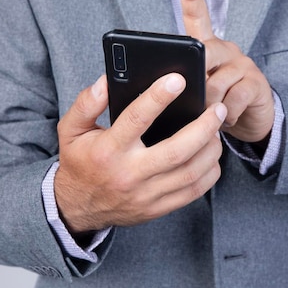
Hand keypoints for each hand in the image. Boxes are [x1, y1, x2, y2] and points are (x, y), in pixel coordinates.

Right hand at [54, 74, 226, 233]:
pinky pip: (193, 191)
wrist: (77, 207)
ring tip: (217, 128)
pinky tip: (211, 154)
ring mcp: (146, 194)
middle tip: (216, 108)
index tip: (178, 79)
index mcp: (108, 151)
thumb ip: (86, 103)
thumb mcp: (71, 130)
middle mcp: (129, 174)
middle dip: (203, 127)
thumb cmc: (79, 162)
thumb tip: (107, 81)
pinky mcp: (158, 207)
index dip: (158, 97)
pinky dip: (209, 171)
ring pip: (191, 172)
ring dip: (211, 148)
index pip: (136, 120)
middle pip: (177, 151)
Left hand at [178, 0, 274, 143]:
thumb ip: (181, 82)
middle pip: (205, 52)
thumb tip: (159, 89)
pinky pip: (233, 100)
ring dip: (207, 105)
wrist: (250, 121)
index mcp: (207, 47)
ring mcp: (243, 65)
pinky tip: (227, 118)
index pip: (198, 15)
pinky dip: (225, 115)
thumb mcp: (195, 90)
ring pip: (216, 83)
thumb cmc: (214, 102)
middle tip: (190, 94)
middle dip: (194, 76)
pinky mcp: (257, 84)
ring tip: (208, 114)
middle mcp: (226, 50)